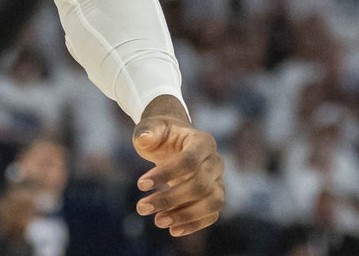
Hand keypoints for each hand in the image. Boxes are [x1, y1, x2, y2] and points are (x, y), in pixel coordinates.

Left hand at [132, 109, 224, 236]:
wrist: (174, 142)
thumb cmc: (162, 134)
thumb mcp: (151, 128)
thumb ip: (147, 132)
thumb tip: (144, 139)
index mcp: (203, 141)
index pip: (189, 161)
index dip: (166, 174)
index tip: (140, 185)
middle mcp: (216, 161)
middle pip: (200, 185)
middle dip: (170, 199)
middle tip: (142, 208)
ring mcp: (219, 180)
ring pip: (212, 202)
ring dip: (185, 215)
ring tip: (158, 221)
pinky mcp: (216, 196)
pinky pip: (212, 214)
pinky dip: (194, 224)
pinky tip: (173, 230)